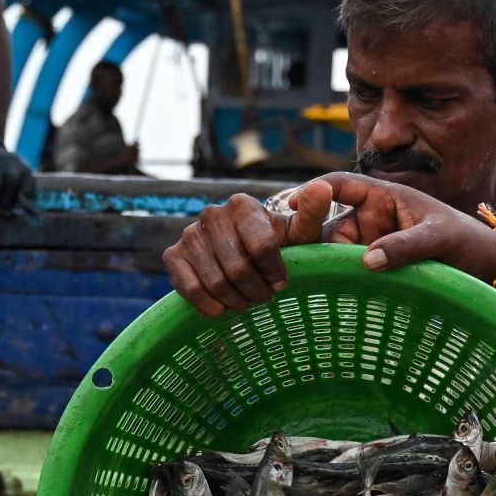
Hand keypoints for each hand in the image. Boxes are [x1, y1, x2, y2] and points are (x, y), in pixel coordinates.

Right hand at [164, 192, 324, 316]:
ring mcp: (189, 234)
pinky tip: (223, 307)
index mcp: (243, 205)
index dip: (275, 272)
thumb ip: (311, 213)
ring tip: (247, 302)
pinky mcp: (173, 255)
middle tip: (264, 298)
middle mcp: (212, 214)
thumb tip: (322, 188)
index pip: (263, 246)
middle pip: (239, 267)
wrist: (240, 253)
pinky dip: (209, 305)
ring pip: (216, 281)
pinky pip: (190, 288)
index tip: (281, 284)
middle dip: (256, 291)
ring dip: (236, 300)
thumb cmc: (275, 245)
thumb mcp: (298, 232)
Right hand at [287, 173, 495, 280]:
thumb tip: (367, 261)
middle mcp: (370, 218)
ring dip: (325, 267)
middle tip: (300, 265)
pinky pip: (348, 273)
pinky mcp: (372, 268)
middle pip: (329, 225)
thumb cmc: (464, 240)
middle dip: (313, 241)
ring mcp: (369, 244)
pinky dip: (338, 282)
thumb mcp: (438, 238)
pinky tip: (329, 297)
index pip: (342, 185)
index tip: (294, 202)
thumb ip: (405, 246)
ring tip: (314, 286)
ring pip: (335, 253)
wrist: (483, 268)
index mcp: (383, 196)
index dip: (315, 190)